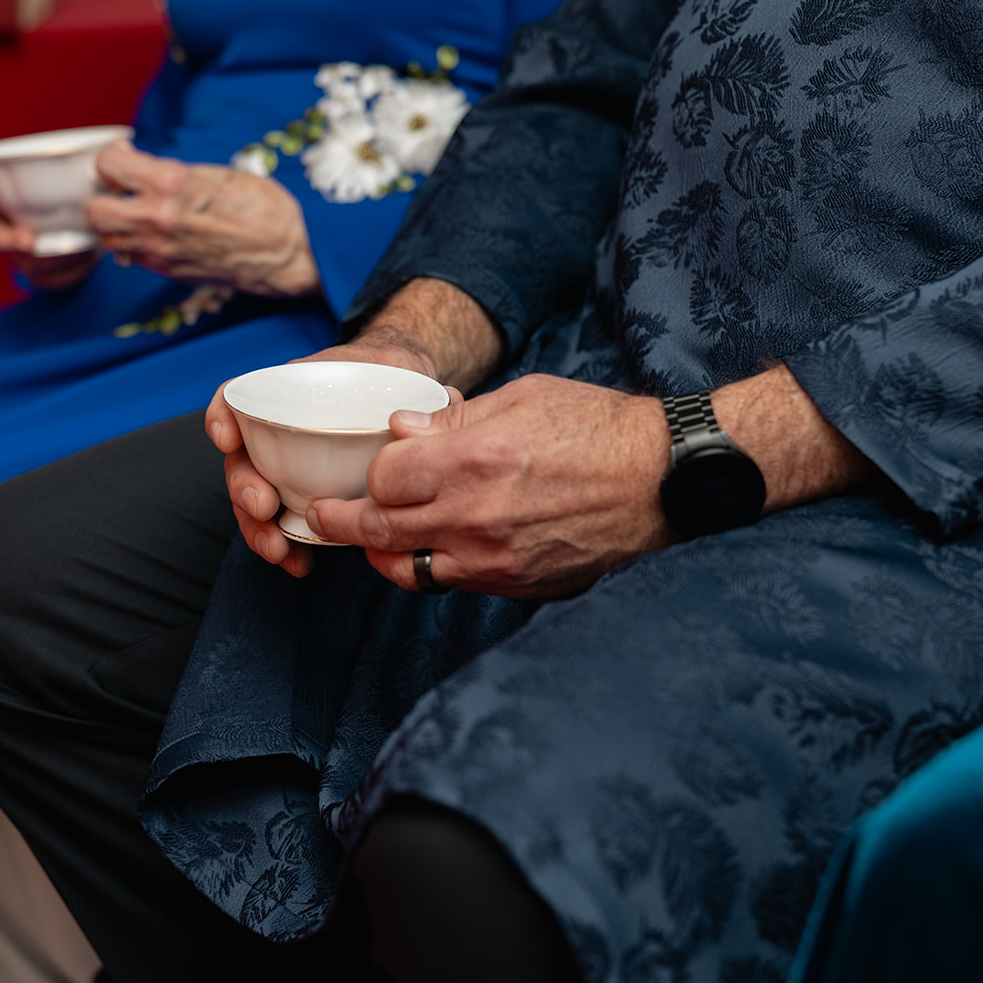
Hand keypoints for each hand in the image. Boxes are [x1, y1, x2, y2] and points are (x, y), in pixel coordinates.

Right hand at [0, 170, 98, 289]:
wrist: (102, 224)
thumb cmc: (85, 189)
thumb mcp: (89, 172)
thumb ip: (99, 160)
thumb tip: (120, 146)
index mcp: (8, 193)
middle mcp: (7, 224)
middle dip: (4, 238)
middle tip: (28, 239)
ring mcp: (22, 252)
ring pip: (21, 261)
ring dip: (46, 257)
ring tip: (75, 247)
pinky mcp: (42, 274)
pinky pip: (48, 279)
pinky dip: (67, 270)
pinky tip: (85, 258)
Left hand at [86, 140, 320, 297]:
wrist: (287, 253)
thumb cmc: (263, 208)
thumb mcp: (216, 173)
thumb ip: (171, 172)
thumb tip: (142, 167)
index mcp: (170, 184)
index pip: (108, 166)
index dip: (112, 160)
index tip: (123, 160)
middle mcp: (157, 219)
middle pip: (94, 210)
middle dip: (102, 197)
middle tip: (119, 191)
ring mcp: (160, 250)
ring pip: (108, 239)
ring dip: (116, 224)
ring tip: (135, 214)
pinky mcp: (167, 272)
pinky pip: (132, 257)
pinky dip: (134, 244)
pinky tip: (154, 233)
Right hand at [205, 338, 449, 578]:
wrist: (399, 392)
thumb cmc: (391, 377)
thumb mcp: (401, 370)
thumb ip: (419, 388)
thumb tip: (448, 404)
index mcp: (289, 392)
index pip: (238, 396)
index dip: (222, 416)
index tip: (227, 439)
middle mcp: (276, 430)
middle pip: (240, 459)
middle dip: (243, 488)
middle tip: (263, 509)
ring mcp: (284, 466)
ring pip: (254, 498)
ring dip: (257, 528)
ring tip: (278, 550)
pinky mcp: (303, 497)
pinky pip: (280, 523)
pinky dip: (284, 544)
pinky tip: (299, 564)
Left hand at [306, 364, 879, 597]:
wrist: (665, 480)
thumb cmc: (597, 427)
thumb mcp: (522, 397)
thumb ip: (453, 417)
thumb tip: (400, 431)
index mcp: (471, 459)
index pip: (384, 478)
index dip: (370, 471)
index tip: (369, 466)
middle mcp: (475, 517)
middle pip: (379, 529)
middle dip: (341, 523)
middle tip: (317, 517)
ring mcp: (495, 559)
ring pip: (409, 569)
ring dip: (382, 553)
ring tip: (369, 540)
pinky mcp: (518, 585)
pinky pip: (454, 585)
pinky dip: (433, 568)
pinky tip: (429, 551)